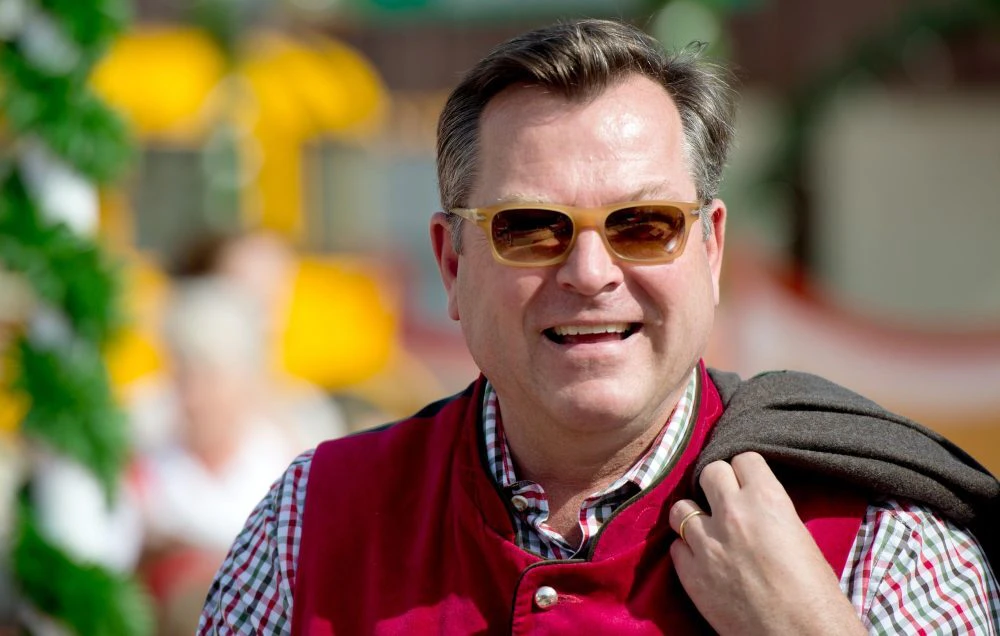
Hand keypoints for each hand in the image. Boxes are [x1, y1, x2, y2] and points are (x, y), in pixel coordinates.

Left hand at [669, 452, 865, 635]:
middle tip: (723, 499)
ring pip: (680, 508)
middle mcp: (732, 514)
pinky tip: (702, 560)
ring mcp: (706, 544)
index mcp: (766, 500)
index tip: (746, 480)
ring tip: (706, 529)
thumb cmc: (815, 593)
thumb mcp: (798, 535)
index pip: (743, 458)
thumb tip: (751, 504)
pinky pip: (675, 547)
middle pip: (708, 472)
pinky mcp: (690, 574)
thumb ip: (769, 512)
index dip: (745, 470)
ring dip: (692, 515)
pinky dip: (686, 551)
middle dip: (716, 484)